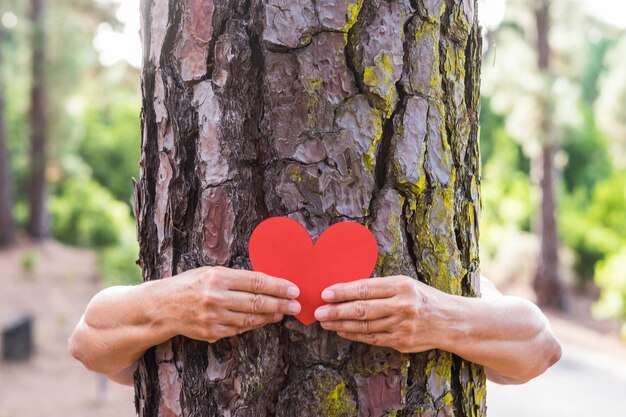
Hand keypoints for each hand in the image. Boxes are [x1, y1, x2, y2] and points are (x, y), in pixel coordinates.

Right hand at [164, 266, 300, 342]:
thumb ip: (236, 278)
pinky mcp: (211, 333)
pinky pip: (239, 329)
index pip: (255, 282)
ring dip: (270, 316)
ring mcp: (213, 317)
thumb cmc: (189, 284)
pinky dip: (254, 325)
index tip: (293, 289)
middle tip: (296, 305)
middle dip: (280, 304)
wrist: (161, 307)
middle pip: (256, 302)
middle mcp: (216, 298)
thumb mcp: (210, 272)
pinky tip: (265, 320)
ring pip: (250, 319)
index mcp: (217, 278)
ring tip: (284, 312)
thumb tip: (266, 282)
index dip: (278, 286)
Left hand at [314, 276, 443, 352]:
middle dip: (337, 311)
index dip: (343, 291)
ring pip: (365, 326)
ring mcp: (402, 326)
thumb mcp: (405, 284)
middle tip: (318, 311)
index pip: (366, 288)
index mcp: (401, 286)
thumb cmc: (422, 297)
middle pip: (362, 309)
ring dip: (341, 324)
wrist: (450, 321)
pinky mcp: (401, 342)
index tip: (326, 293)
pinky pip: (372, 339)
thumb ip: (379, 287)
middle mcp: (402, 306)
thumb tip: (346, 289)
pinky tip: (341, 330)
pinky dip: (354, 335)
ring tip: (325, 322)